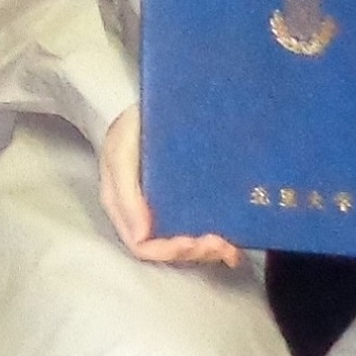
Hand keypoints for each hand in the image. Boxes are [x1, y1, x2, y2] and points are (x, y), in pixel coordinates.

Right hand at [95, 106, 243, 269]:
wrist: (155, 104)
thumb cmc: (131, 127)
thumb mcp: (121, 152)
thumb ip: (126, 193)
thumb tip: (141, 236)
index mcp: (125, 208)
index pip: (143, 246)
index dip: (168, 251)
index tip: (193, 241)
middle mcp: (145, 216)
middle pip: (168, 251)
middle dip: (196, 251)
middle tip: (221, 243)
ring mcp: (167, 211)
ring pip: (187, 247)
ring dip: (210, 251)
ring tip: (230, 244)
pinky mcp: (188, 203)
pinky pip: (201, 231)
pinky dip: (219, 244)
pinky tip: (235, 244)